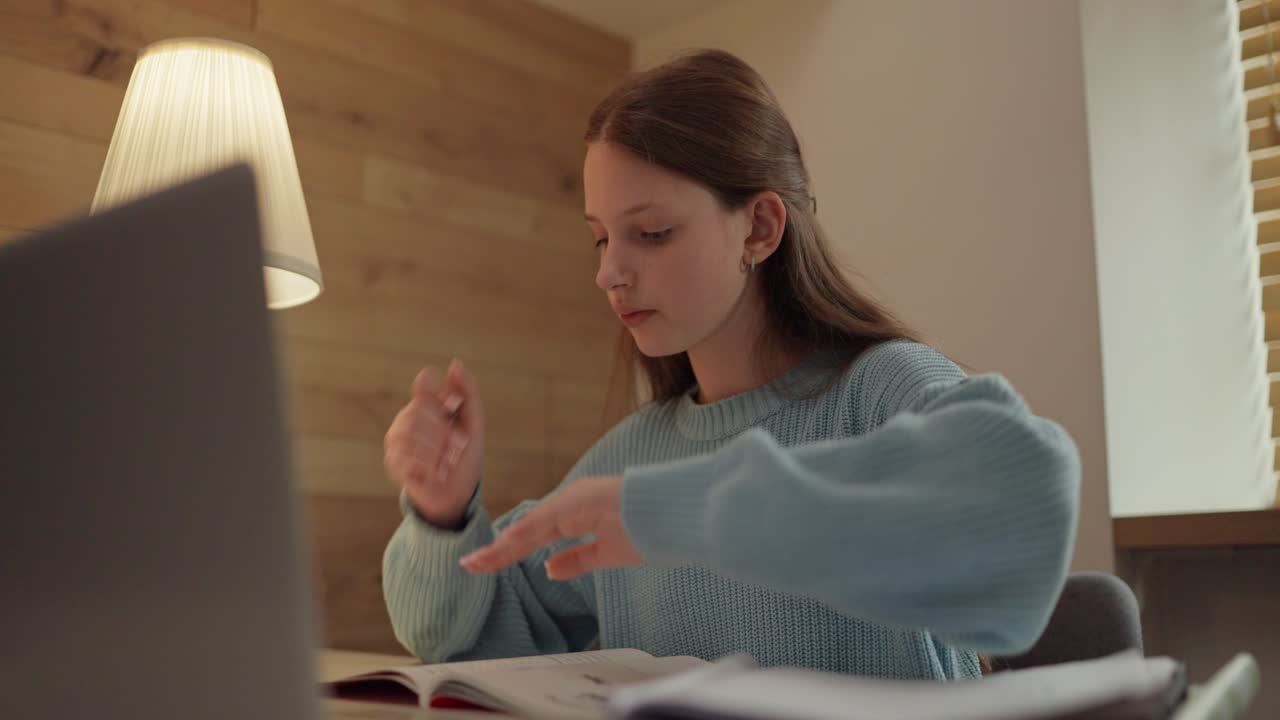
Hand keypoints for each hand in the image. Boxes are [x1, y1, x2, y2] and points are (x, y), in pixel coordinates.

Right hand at [384, 359, 484, 528]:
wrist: (458, 494)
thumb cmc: (465, 457)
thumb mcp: (474, 423)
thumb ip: (467, 393)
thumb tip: (455, 363)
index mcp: (428, 405)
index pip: (424, 383)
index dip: (438, 393)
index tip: (453, 407)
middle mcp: (408, 418)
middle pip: (419, 409)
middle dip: (444, 429)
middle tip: (459, 444)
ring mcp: (398, 440)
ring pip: (410, 430)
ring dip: (436, 448)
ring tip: (447, 461)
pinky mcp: (393, 461)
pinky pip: (404, 454)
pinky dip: (427, 464)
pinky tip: (437, 472)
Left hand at [458, 475, 641, 579]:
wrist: (681, 511)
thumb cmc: (654, 528)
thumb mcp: (608, 553)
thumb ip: (578, 560)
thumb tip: (549, 569)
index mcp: (578, 513)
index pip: (535, 536)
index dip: (508, 551)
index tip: (484, 565)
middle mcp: (572, 504)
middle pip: (526, 532)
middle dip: (498, 551)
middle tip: (470, 565)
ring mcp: (576, 500)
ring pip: (531, 527)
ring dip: (504, 547)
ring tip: (477, 563)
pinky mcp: (582, 501)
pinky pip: (547, 521)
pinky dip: (524, 535)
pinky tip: (504, 547)